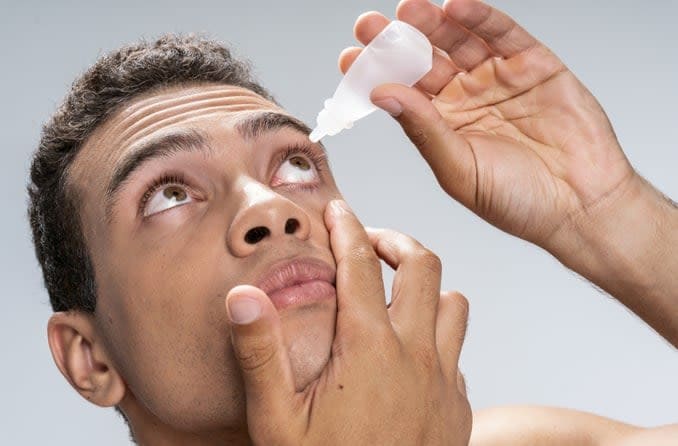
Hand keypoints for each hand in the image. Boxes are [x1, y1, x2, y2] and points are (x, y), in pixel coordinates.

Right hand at [225, 200, 470, 444]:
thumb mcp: (276, 421)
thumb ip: (259, 353)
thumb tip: (241, 295)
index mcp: (369, 347)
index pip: (361, 264)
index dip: (347, 227)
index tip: (338, 208)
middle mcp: (416, 353)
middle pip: (424, 265)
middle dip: (396, 240)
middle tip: (369, 242)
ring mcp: (444, 379)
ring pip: (454, 302)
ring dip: (427, 286)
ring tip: (395, 290)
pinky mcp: (458, 406)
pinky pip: (458, 349)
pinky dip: (439, 333)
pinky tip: (409, 351)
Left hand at [340, 0, 636, 254]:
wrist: (582, 207)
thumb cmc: (519, 201)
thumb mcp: (459, 168)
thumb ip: (423, 129)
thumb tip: (381, 93)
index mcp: (443, 126)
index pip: (402, 92)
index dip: (376, 75)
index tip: (350, 59)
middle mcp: (466, 98)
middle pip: (425, 60)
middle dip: (397, 41)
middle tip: (370, 26)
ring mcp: (499, 78)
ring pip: (460, 40)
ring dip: (433, 22)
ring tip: (409, 10)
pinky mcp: (534, 64)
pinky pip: (503, 33)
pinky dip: (480, 17)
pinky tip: (455, 7)